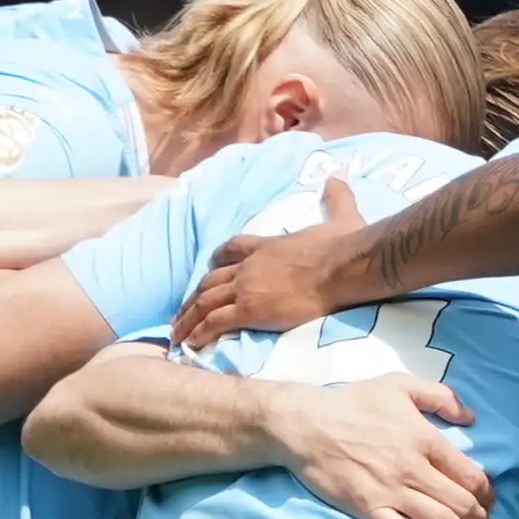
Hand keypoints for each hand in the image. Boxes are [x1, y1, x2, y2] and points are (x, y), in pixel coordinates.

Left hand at [172, 177, 368, 349]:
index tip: (209, 267)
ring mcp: (247, 287)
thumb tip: (339, 176)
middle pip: (211, 279)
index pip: (234, 248)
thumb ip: (337, 198)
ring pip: (205, 301)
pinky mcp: (250, 310)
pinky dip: (199, 331)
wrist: (341, 266)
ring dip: (188, 318)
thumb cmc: (341, 246)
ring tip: (177, 333)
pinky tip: (191, 343)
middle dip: (194, 296)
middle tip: (183, 311)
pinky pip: (216, 321)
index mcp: (268, 246)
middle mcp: (250, 266)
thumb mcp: (341, 217)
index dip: (218, 259)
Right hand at [260, 373, 486, 518]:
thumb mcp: (400, 385)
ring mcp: (392, 492)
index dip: (486, 491)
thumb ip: (440, 396)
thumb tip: (472, 417)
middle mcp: (413, 469)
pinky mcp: (370, 509)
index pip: (469, 474)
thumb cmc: (353, 402)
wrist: (306, 424)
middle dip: (480, 517)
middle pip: (460, 501)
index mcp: (425, 440)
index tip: (490, 499)